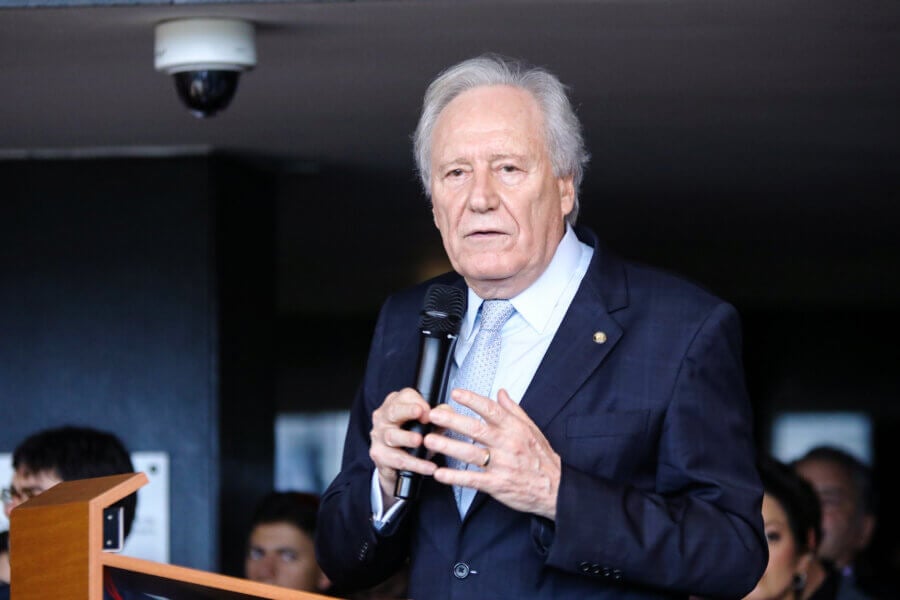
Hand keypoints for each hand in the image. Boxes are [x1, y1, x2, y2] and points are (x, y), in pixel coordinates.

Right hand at [369, 388, 437, 506]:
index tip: (429, 410)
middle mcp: (383, 417)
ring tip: (420, 441)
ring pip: (392, 436)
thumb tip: (447, 412)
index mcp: (395, 404)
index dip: (418, 401)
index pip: (405, 396)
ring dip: (407, 438)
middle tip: (423, 415)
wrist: (397, 464)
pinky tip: (428, 467)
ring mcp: (379, 436)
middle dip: (407, 412)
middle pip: (393, 411)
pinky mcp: (379, 455)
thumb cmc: (414, 436)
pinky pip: (397, 459)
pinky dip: (414, 464)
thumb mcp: (429, 424)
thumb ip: (439, 416)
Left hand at [424, 388, 560, 520]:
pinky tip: (439, 473)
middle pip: (476, 429)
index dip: (472, 400)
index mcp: (514, 429)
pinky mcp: (497, 484)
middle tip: (434, 414)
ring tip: (430, 440)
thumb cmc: (542, 459)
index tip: (456, 393)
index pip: (491, 410)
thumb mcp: (532, 429)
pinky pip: (473, 479)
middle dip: (453, 421)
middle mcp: (507, 444)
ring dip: (449, 446)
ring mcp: (502, 465)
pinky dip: (455, 477)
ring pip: (471, 453)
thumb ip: (514, 410)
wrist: (555, 489)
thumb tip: (501, 392)